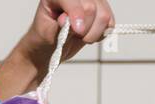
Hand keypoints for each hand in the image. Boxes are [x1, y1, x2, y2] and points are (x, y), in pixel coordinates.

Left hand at [0, 0, 115, 98]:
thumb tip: (72, 22)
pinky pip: (110, 23)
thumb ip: (59, 27)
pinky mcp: (101, 11)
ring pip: (103, 15)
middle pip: (90, 7)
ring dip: (93, 33)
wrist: (49, 47)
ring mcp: (91, 1)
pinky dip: (100, 34)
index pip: (71, 0)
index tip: (78, 30)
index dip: (76, 13)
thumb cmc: (44, 38)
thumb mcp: (46, 34)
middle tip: (74, 36)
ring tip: (80, 38)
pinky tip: (88, 35)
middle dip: (84, 28)